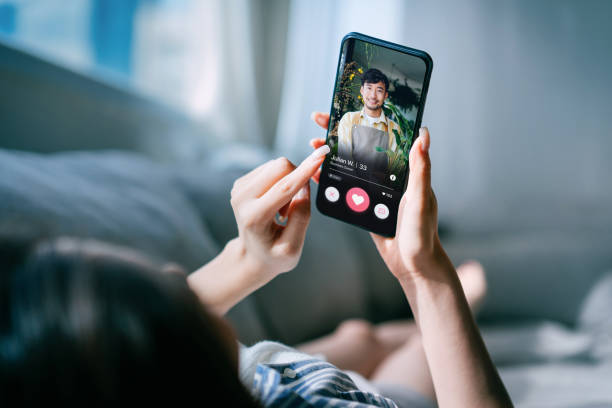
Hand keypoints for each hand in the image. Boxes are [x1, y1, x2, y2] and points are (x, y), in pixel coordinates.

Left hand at [230, 145, 329, 277]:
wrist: (252, 255)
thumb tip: (305, 185)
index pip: (285, 187)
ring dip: (288, 183)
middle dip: (297, 180)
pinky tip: (274, 202)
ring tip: (281, 209)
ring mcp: (239, 188)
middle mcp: (242, 199)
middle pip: (281, 167)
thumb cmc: (274, 254)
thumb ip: (302, 216)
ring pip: (277, 165)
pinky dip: (280, 182)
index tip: (322, 154)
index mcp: (255, 217)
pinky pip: (271, 168)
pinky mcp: (241, 182)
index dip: (306, 170)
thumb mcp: (293, 247)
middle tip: (291, 209)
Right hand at [310, 111, 440, 280]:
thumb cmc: (422, 233)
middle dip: (339, 132)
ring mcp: (374, 190)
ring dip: (331, 155)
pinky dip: (330, 179)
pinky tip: (316, 174)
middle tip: (318, 120)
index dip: (362, 120)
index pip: (381, 136)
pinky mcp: (364, 206)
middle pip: (360, 147)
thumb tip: (423, 134)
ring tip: (312, 145)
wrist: (413, 266)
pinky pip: (345, 188)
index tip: (344, 108)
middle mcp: (388, 175)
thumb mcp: (420, 198)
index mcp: (404, 168)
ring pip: (349, 166)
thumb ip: (420, 169)